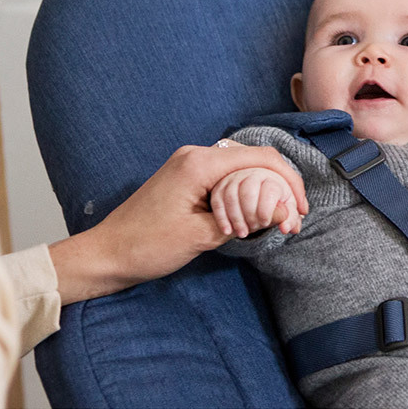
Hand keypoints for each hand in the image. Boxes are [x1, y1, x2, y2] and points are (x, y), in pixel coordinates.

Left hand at [49, 140, 308, 304]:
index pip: (260, 158)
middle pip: (253, 159)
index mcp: (199, 163)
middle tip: (293, 217)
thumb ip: (244, 219)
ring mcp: (188, 163)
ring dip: (262, 190)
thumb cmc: (147, 246)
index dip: (289, 181)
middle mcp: (195, 154)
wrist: (107, 254)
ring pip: (241, 168)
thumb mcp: (201, 236)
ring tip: (277, 218)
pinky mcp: (185, 177)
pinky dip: (243, 192)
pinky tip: (251, 214)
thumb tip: (280, 212)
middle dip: (279, 186)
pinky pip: (224, 177)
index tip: (300, 209)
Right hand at [212, 166, 303, 237]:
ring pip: (231, 196)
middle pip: (248, 192)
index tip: (266, 223)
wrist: (260, 189)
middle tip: (253, 228)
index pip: (269, 190)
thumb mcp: (287, 207)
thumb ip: (290, 218)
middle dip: (250, 214)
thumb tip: (287, 228)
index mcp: (272, 176)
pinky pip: (217, 200)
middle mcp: (252, 173)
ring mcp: (234, 178)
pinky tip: (227, 231)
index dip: (267, 209)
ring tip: (242, 233)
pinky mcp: (220, 186)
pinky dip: (221, 217)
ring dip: (236, 218)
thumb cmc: (277, 199)